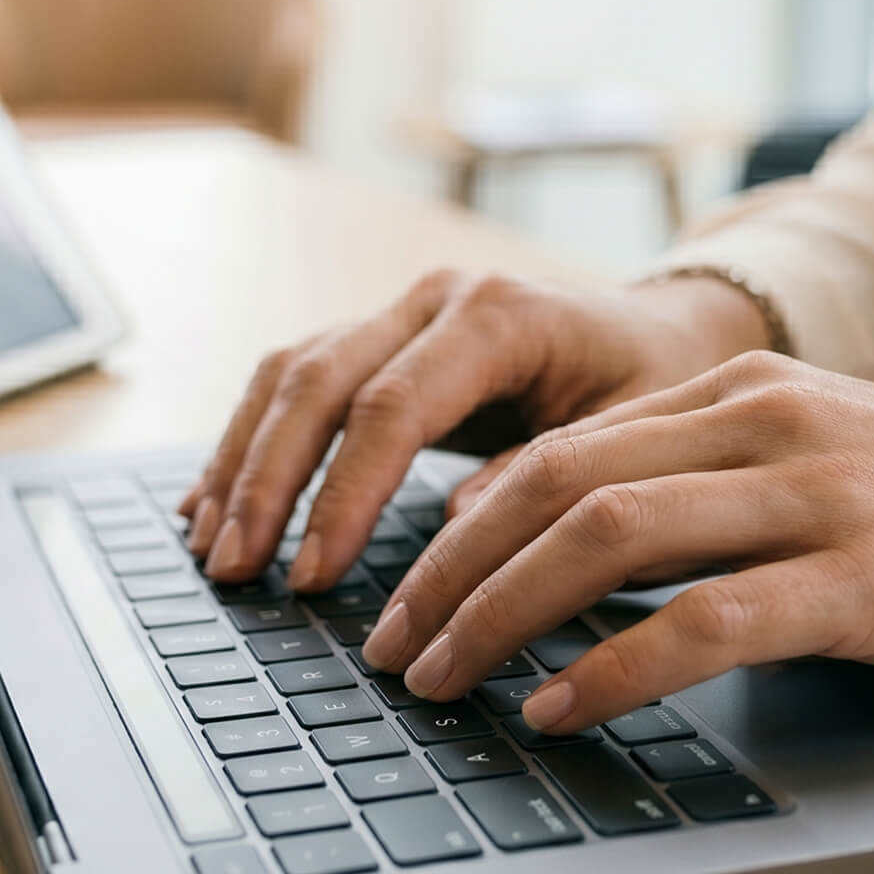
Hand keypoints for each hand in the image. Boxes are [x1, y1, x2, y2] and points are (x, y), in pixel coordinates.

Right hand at [180, 268, 772, 587]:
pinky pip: (294, 383)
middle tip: (234, 570)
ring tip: (208, 546)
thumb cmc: (657, 383)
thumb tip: (459, 530)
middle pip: (318, 381)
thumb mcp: (637, 434)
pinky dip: (250, 444)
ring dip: (242, 463)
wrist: (665, 327)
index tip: (313, 575)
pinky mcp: (379, 339)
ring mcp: (399, 311)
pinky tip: (211, 500)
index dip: (343, 493)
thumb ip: (555, 478)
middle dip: (267, 482)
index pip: (393, 404)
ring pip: (289, 375)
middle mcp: (435, 299)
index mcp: (500, 314)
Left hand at [361, 352, 873, 731]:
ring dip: (498, 617)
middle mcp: (764, 425)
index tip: (404, 585)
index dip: (459, 522)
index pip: (556, 447)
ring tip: (441, 681)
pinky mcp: (868, 580)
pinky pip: (702, 621)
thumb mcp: (820, 463)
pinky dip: (610, 669)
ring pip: (605, 540)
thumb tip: (569, 544)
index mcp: (742, 393)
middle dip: (446, 573)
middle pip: (553, 486)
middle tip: (391, 647)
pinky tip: (556, 711)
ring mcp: (816, 495)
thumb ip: (701, 483)